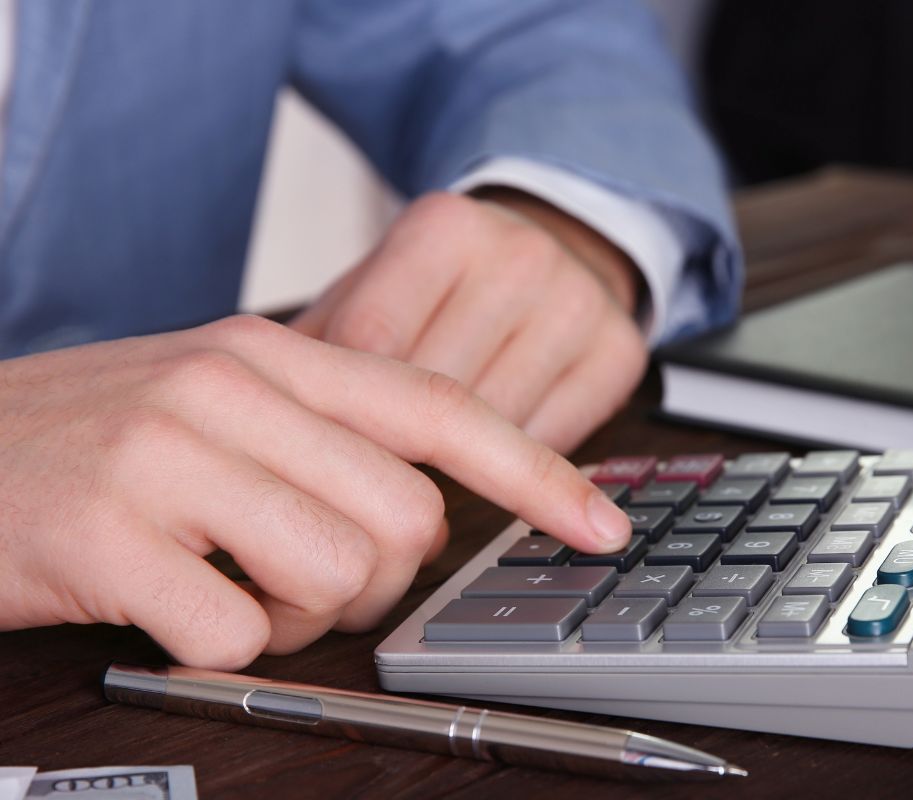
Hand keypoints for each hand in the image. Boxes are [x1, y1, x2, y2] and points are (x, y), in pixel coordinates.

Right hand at [0, 316, 629, 667]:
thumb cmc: (94, 437)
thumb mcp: (217, 400)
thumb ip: (324, 434)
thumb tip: (425, 503)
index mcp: (272, 354)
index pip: (442, 411)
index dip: (536, 473)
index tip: (599, 525)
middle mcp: (229, 390)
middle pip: (403, 519)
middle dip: (377, 581)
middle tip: (309, 581)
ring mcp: (165, 458)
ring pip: (331, 575)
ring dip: (294, 614)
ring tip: (228, 589)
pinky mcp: (104, 536)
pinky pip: (233, 633)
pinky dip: (221, 648)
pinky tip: (172, 612)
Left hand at [290, 189, 649, 453]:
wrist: (559, 245)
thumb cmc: (445, 287)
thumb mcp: (374, 288)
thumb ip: (321, 344)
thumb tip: (262, 422)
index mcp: (443, 229)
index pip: (373, 344)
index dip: (340, 409)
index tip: (321, 448)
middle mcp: (519, 256)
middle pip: (438, 390)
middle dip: (396, 444)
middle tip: (366, 476)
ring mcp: (578, 301)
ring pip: (499, 423)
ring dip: (457, 462)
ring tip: (424, 469)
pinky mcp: (620, 350)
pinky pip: (554, 437)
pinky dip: (514, 463)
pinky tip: (489, 455)